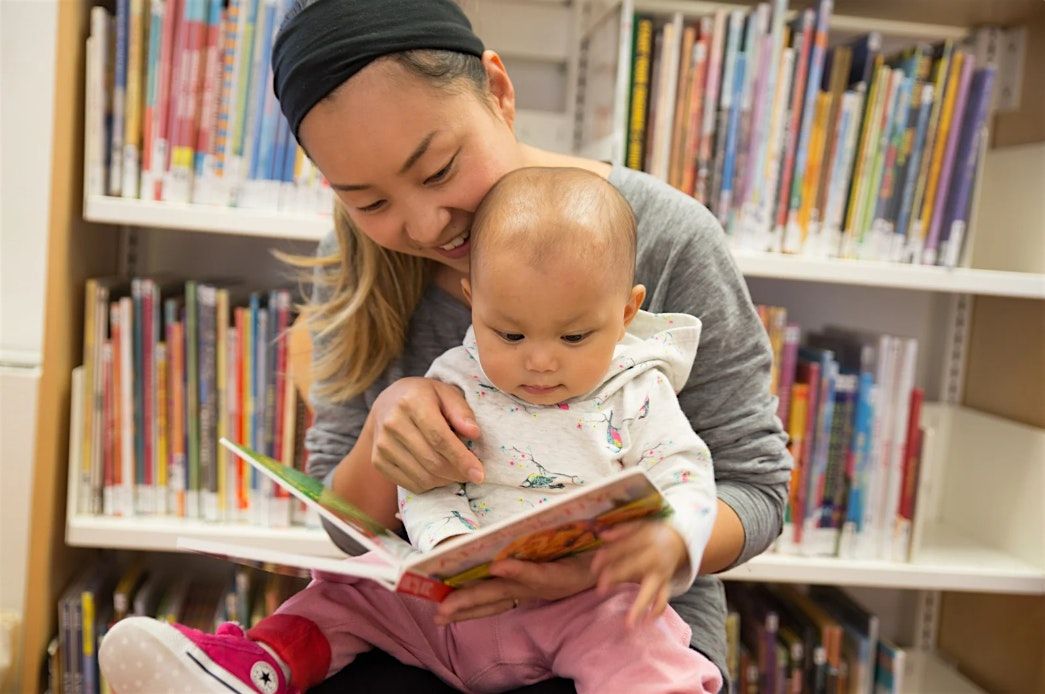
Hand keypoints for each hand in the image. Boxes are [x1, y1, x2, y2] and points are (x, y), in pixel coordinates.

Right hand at [369, 377, 482, 492]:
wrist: (388, 403)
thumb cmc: (425, 397)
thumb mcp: (446, 393)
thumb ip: (461, 412)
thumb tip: (474, 433)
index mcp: (412, 402)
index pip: (440, 438)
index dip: (461, 459)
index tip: (479, 474)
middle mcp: (393, 423)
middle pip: (432, 460)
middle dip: (457, 473)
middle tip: (472, 475)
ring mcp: (382, 444)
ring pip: (422, 476)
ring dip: (445, 481)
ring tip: (456, 472)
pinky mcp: (377, 461)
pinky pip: (410, 484)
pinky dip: (429, 485)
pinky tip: (438, 474)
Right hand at [434, 554, 595, 624]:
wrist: (615, 558)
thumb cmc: (579, 552)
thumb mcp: (547, 554)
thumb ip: (524, 557)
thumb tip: (495, 552)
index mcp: (523, 582)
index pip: (487, 596)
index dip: (463, 603)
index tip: (439, 609)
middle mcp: (528, 586)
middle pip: (488, 598)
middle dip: (462, 605)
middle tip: (438, 614)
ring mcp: (542, 581)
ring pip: (503, 590)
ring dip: (477, 596)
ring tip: (451, 603)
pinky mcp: (560, 575)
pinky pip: (535, 573)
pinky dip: (517, 571)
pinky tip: (497, 568)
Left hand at [590, 521, 687, 626]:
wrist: (681, 540)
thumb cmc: (653, 534)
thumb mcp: (639, 526)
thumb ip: (621, 531)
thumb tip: (602, 535)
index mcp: (646, 540)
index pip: (623, 548)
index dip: (607, 557)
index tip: (594, 568)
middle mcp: (654, 558)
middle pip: (633, 568)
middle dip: (616, 577)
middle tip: (600, 589)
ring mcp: (661, 574)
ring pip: (651, 591)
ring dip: (640, 607)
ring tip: (629, 623)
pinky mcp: (666, 584)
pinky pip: (663, 599)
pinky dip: (656, 611)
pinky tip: (646, 622)